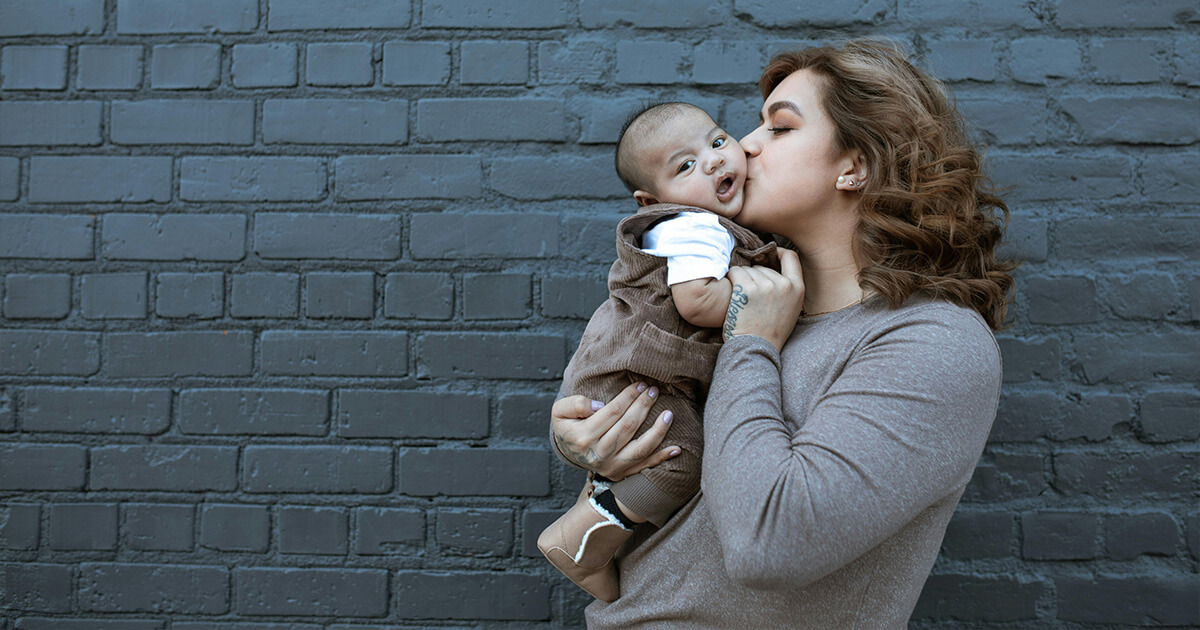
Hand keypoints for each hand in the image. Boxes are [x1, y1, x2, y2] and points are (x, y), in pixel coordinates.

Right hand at [551, 381, 679, 480]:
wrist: (569, 451)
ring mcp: (612, 466)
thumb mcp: (560, 411)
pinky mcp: (622, 473)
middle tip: (654, 390)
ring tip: (669, 414)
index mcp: (583, 437)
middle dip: (643, 406)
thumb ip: (575, 404)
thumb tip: (599, 405)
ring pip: (640, 448)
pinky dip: (662, 458)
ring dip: (657, 430)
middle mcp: (599, 454)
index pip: (612, 412)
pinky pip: (645, 466)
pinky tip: (677, 448)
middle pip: (628, 427)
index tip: (640, 384)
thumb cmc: (568, 426)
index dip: (628, 397)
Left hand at [723, 248, 805, 350]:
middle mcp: (783, 284)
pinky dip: (732, 279)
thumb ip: (787, 289)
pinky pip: (735, 272)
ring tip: (743, 300)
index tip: (767, 255)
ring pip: (748, 269)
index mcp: (798, 289)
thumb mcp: (790, 309)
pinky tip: (733, 294)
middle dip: (754, 276)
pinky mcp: (746, 289)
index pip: (791, 256)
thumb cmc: (769, 332)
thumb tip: (774, 267)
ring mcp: (765, 286)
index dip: (777, 252)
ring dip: (742, 280)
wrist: (755, 349)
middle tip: (750, 296)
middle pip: (763, 267)